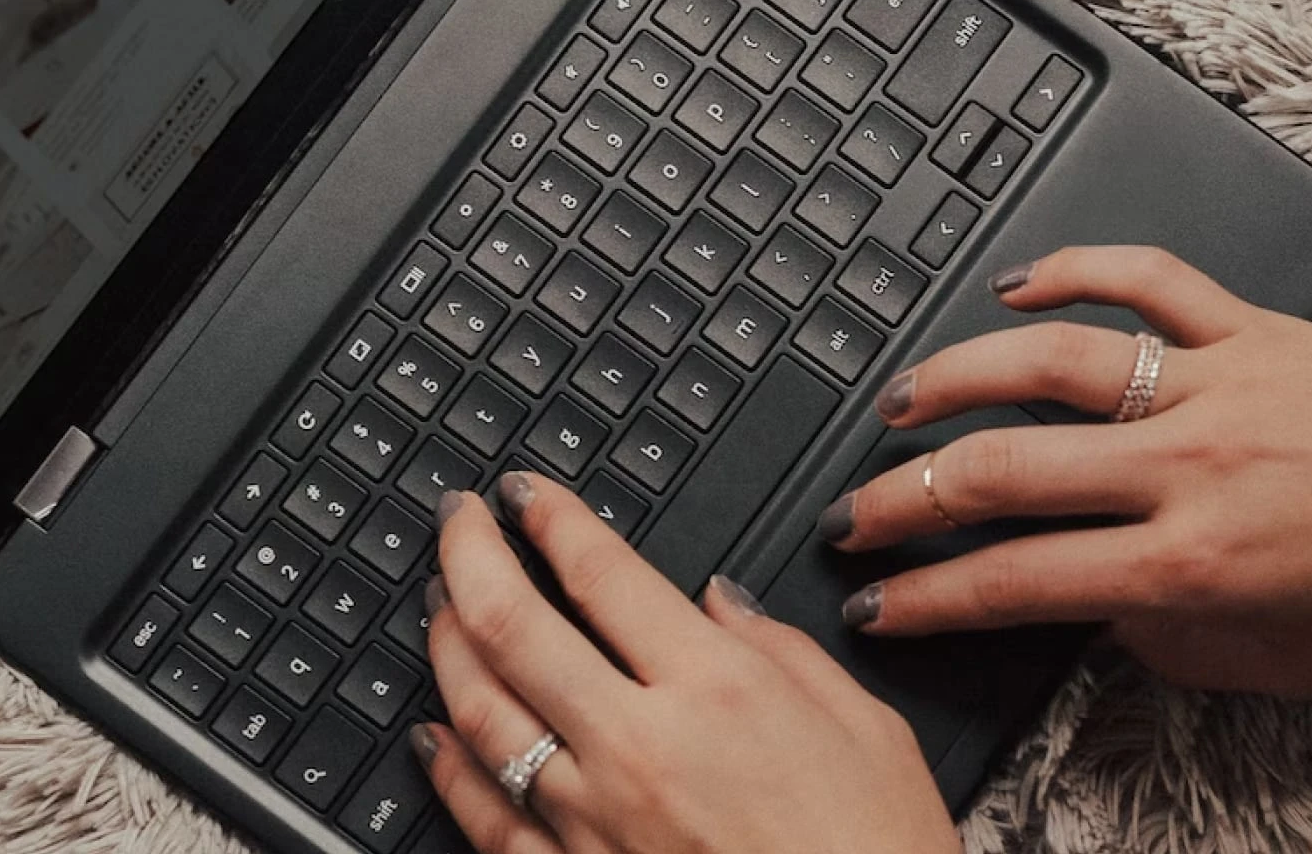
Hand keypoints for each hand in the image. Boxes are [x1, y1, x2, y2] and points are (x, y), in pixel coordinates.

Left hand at [412, 474, 959, 853]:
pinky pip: (489, 818)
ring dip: (447, 645)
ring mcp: (598, 819)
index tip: (525, 493)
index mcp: (716, 690)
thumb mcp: (867, 725)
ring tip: (438, 604)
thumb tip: (720, 603)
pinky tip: (432, 734)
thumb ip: (782, 649)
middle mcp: (642, 747)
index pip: (603, 574)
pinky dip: (449, 770)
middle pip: (515, 626)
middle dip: (469, 555)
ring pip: (484, 713)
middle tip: (456, 520)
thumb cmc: (879, 851)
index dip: (550, 518)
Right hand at [822, 246, 1311, 696]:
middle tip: (856, 510)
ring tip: (902, 402)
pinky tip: (1018, 285)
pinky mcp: (1250, 326)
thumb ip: (1167, 646)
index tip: (877, 603)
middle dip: (903, 497)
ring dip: (956, 379)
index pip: (1018, 581)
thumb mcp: (1278, 664)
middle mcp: (1187, 469)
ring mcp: (1214, 384)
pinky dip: (1073, 271)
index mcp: (1192, 567)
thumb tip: (1093, 612)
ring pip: (1050, 364)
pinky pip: (1144, 278)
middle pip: (1003, 471)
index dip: (927, 599)